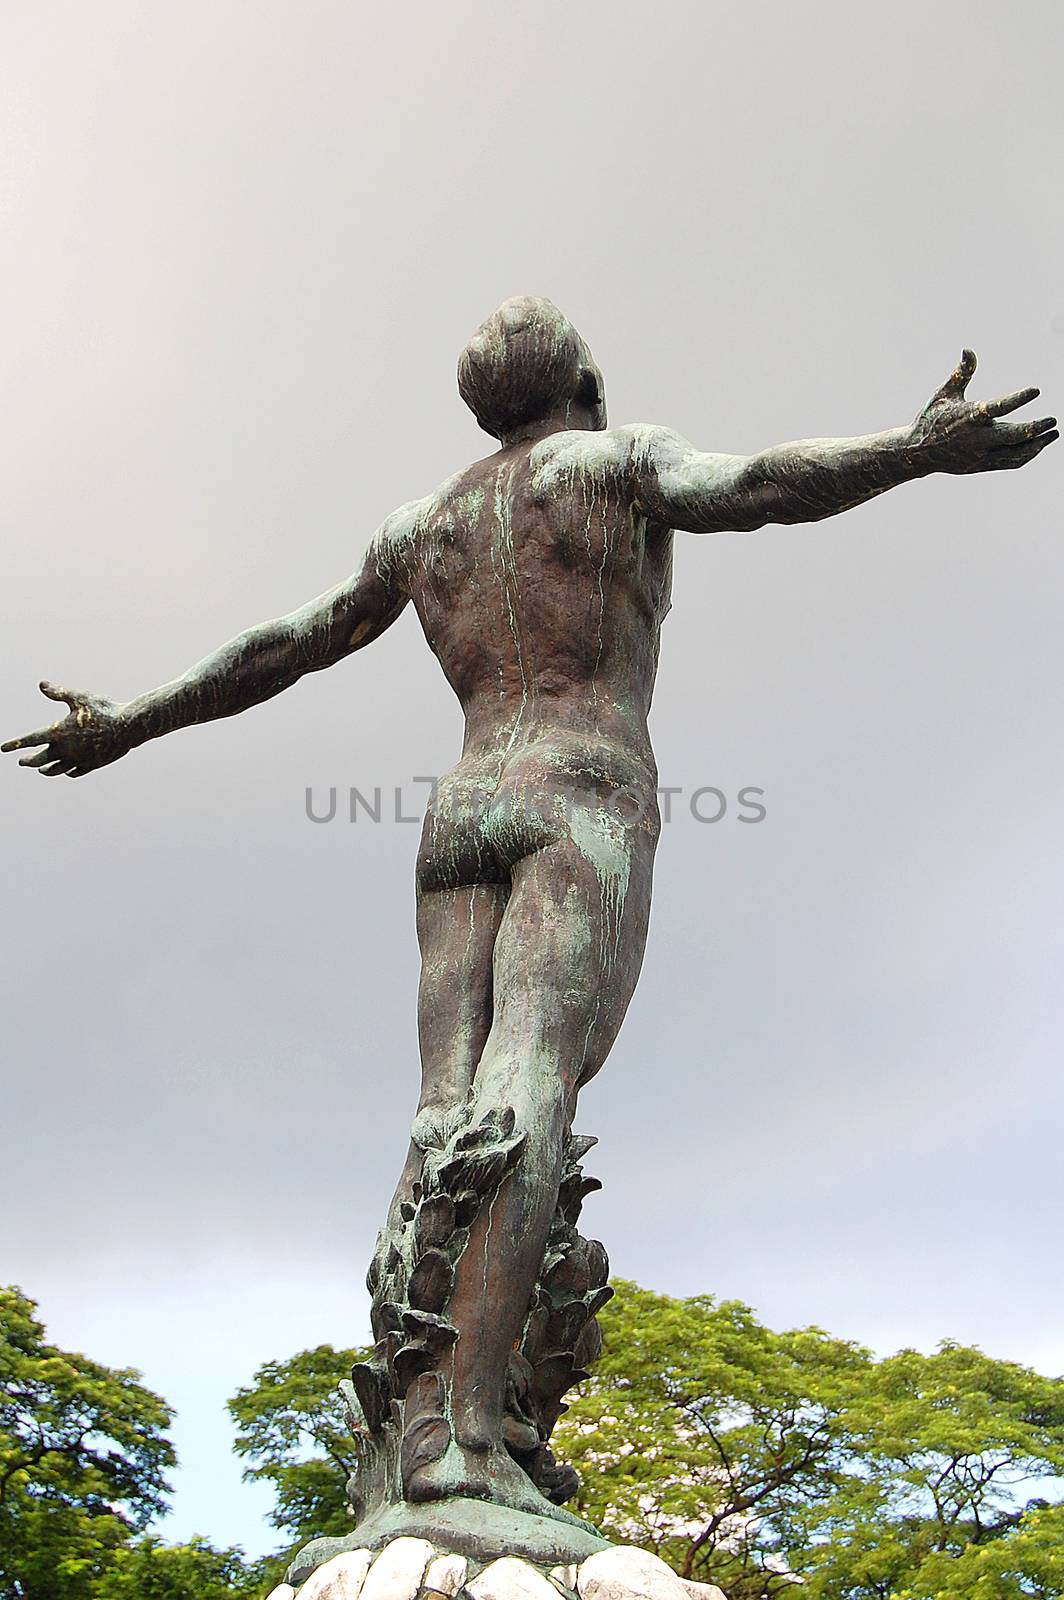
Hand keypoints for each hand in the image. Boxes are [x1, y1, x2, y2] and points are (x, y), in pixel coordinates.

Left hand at [2, 682, 133, 777]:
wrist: (127, 726)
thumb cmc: (104, 709)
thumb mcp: (80, 697)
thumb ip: (59, 693)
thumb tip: (41, 685)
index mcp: (59, 732)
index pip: (31, 740)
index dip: (15, 744)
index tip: (3, 748)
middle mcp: (66, 749)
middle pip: (40, 759)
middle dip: (28, 760)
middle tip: (21, 761)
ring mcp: (79, 759)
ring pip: (56, 770)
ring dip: (45, 770)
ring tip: (40, 770)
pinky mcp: (91, 764)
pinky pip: (74, 772)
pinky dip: (67, 772)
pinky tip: (66, 771)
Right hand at [912, 350, 1056, 473]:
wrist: (917, 453)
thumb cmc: (932, 418)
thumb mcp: (944, 394)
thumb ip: (961, 373)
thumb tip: (969, 349)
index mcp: (968, 417)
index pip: (998, 408)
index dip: (1018, 399)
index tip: (1036, 390)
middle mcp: (976, 438)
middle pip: (1011, 436)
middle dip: (1034, 429)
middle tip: (1052, 420)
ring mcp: (980, 455)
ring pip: (1015, 454)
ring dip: (1037, 444)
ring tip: (1053, 433)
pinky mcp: (982, 466)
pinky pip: (1010, 463)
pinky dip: (1027, 455)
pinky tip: (1039, 445)